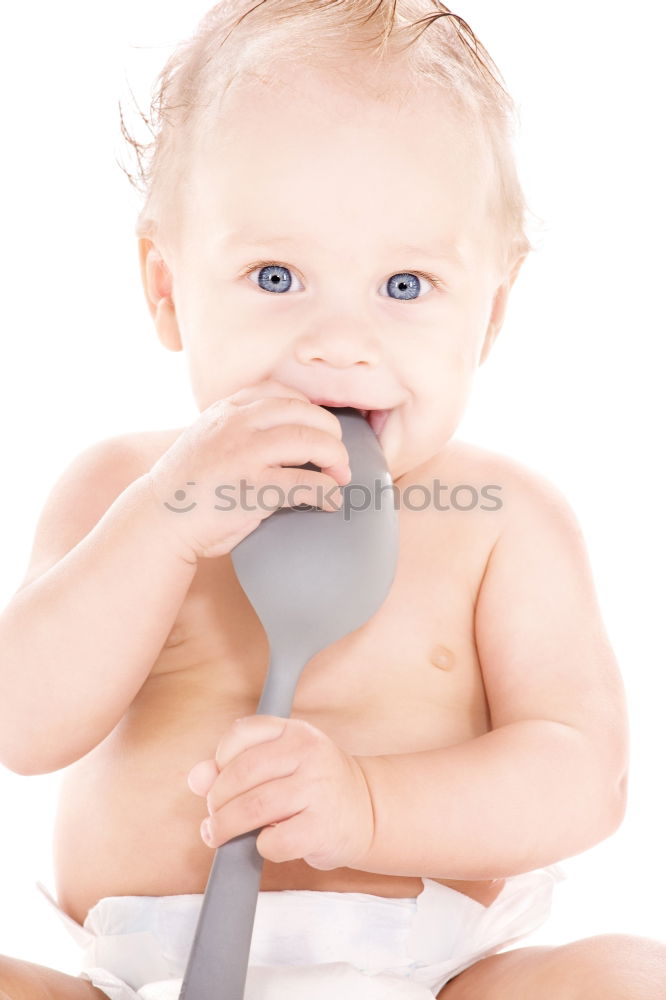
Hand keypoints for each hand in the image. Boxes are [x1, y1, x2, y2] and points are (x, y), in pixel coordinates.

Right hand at [146, 379, 351, 561]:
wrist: (158, 521)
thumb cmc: (186, 488)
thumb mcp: (205, 441)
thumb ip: (236, 431)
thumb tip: (282, 437)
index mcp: (225, 411)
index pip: (279, 391)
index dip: (308, 407)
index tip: (317, 426)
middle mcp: (236, 425)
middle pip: (304, 412)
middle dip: (330, 432)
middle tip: (338, 456)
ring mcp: (245, 455)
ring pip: (311, 440)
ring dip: (336, 458)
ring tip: (340, 476)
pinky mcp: (254, 489)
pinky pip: (307, 483)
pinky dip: (327, 491)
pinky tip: (329, 501)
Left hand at [186, 716, 374, 870]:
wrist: (367, 810)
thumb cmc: (314, 786)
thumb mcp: (279, 764)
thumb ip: (233, 766)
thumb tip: (197, 778)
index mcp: (295, 731)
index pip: (241, 734)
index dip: (219, 760)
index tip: (219, 780)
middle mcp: (309, 754)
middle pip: (241, 775)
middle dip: (217, 801)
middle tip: (214, 816)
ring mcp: (319, 789)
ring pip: (252, 808)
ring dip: (226, 827)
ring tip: (219, 835)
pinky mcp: (324, 827)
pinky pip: (275, 841)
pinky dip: (260, 847)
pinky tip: (265, 843)